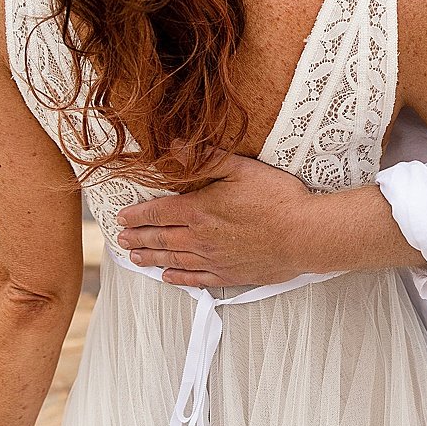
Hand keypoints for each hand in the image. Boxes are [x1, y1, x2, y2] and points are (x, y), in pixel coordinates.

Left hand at [114, 153, 315, 287]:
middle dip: (138, 238)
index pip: (157, 213)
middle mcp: (200, 238)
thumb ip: (204, 158)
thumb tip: (173, 147)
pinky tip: (168, 277)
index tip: (121, 218)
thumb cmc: (276, 199)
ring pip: (174, 260)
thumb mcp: (239, 168)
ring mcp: (214, 260)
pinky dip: (179, 277)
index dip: (137, 216)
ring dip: (151, 258)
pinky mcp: (231, 275)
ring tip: (135, 258)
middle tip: (120, 241)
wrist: (306, 235)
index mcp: (198, 211)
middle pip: (160, 239)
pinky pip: (197, 279)